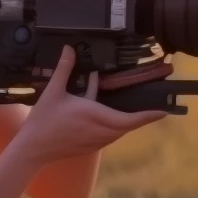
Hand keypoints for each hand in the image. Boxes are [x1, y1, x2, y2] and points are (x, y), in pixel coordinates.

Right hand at [16, 46, 166, 166]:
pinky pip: (109, 135)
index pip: (129, 119)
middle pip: (128, 125)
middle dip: (141, 116)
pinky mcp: (91, 146)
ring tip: (137, 109)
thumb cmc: (44, 121)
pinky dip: (114, 125)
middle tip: (154, 105)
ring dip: (127, 120)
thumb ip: (64, 69)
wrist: (34, 149)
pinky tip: (107, 114)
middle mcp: (100, 131)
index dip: (148, 116)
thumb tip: (70, 48)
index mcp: (95, 115)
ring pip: (119, 131)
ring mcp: (97, 141)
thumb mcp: (54, 91)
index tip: (163, 111)